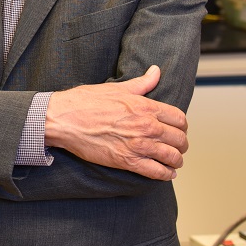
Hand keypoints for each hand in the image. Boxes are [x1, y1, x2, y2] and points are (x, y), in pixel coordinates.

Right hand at [44, 65, 188, 180]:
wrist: (63, 119)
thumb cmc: (85, 102)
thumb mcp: (117, 87)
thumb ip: (142, 83)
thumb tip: (156, 71)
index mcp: (146, 106)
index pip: (179, 119)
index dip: (182, 126)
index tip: (178, 129)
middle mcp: (146, 126)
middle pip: (179, 139)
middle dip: (181, 144)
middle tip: (177, 146)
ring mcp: (138, 145)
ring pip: (171, 157)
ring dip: (176, 160)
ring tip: (174, 161)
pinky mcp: (127, 161)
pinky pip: (156, 172)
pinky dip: (165, 174)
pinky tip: (166, 173)